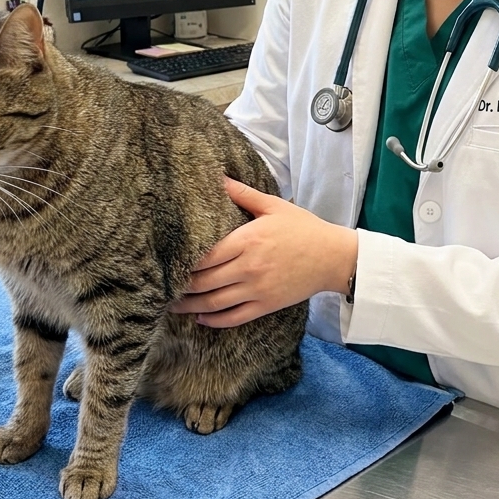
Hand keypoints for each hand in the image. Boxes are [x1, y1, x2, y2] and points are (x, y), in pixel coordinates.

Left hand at [167, 177, 357, 327]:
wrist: (333, 257)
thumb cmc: (303, 228)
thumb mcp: (274, 206)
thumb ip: (243, 194)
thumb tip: (218, 178)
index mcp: (248, 240)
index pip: (206, 255)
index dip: (185, 261)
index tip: (170, 261)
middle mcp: (249, 267)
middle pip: (204, 281)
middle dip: (182, 285)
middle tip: (165, 284)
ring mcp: (257, 290)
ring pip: (214, 302)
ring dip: (190, 305)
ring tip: (173, 304)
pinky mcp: (266, 306)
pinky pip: (234, 317)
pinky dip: (214, 320)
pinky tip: (201, 317)